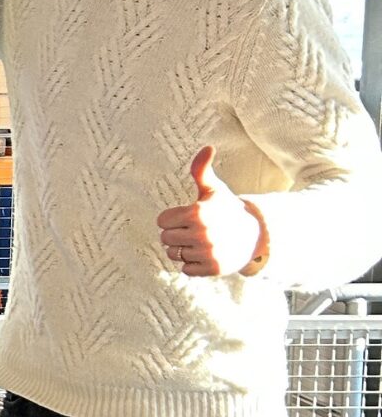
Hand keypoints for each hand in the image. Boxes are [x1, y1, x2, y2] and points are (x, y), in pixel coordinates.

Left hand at [157, 146, 270, 277]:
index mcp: (197, 212)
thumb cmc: (227, 209)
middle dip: (176, 234)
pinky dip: (192, 264)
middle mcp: (202, 233)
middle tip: (194, 230)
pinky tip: (206, 254)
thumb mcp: (214, 189)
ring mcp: (208, 252)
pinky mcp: (213, 268)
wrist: (255, 233)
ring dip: (183, 250)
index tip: (187, 217)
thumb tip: (208, 147)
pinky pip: (185, 269)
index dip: (172, 218)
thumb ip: (201, 170)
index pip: (162, 221)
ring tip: (200, 242)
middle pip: (165, 239)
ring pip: (173, 255)